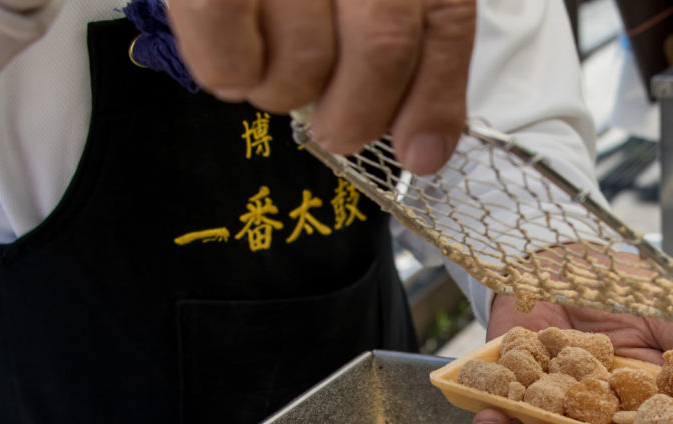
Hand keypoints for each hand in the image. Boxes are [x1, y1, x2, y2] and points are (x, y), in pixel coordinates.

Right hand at [166, 0, 474, 170]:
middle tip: (337, 129)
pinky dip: (233, 74)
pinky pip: (228, 47)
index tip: (419, 154)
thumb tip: (424, 150)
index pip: (444, 20)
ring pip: (304, 60)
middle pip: (383, 45)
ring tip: (272, 70)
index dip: (434, 100)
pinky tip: (236, 66)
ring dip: (286, 92)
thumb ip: (407, 54)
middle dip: (358, 114)